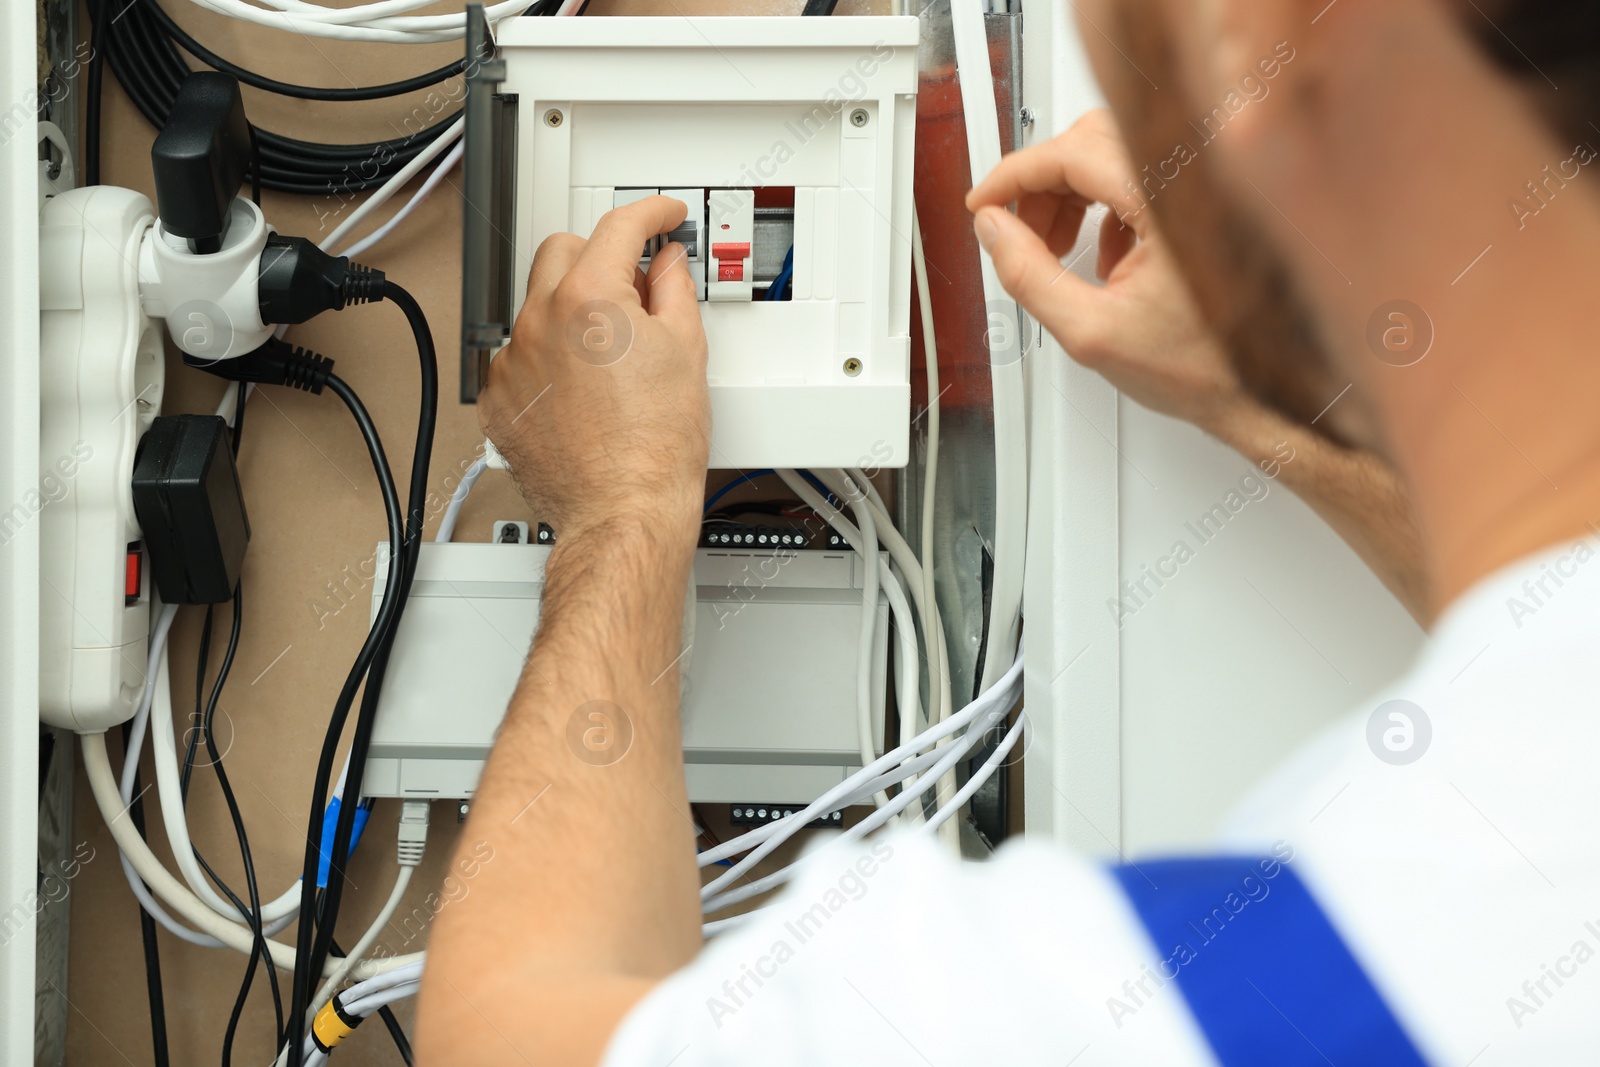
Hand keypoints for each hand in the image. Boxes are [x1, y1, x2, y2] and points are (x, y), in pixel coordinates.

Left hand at [478, 196, 709, 542]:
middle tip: (633, 284)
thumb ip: (674, 290)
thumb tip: (667, 266)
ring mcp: (512, 359)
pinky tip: (581, 388)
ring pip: (537, 304)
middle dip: (599, 255)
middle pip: (563, 250)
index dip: (650, 213)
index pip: (620, 226)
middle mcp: (540, 320)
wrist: (622, 511)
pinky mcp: (498, 397)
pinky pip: (519, 355)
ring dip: (570, 310)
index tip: (660, 217)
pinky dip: (547, 358)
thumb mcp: (686, 352)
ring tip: (609, 354)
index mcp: (589, 298)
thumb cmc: (655, 449)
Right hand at [966, 109, 1249, 434]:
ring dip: (1071, 196)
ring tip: (1056, 250)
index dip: (1014, 174)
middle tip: (1016, 231)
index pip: (1071, 152)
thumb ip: (1027, 275)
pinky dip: (1105, 208)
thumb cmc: (1203, 367)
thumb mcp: (1090, 331)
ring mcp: (1203, 188)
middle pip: (1089, 141)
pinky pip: (1141, 178)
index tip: (984, 201)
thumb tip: (993, 230)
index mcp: (1167, 200)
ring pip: (1113, 155)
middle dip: (1041, 185)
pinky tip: (1103, 259)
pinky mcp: (1206, 202)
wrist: (1261, 391)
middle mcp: (1193, 180)